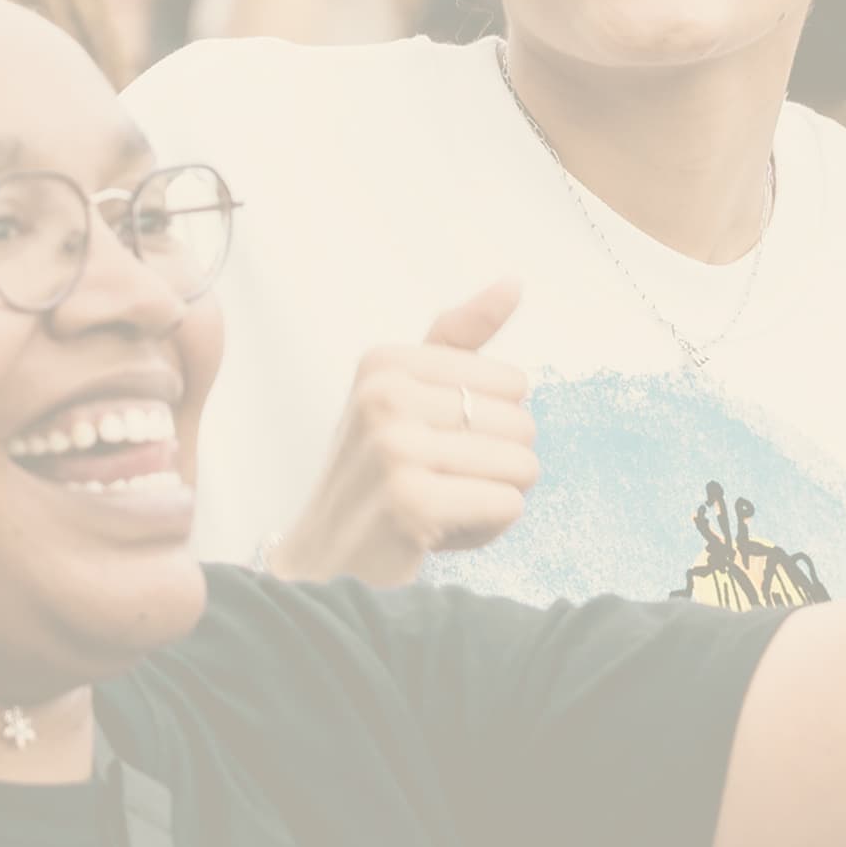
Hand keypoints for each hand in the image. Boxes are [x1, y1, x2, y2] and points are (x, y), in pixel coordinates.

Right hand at [270, 279, 540, 585]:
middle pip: (522, 424)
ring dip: (492, 499)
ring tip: (437, 507)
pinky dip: (486, 531)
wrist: (323, 564)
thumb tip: (515, 281)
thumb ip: (460, 338)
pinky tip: (437, 535)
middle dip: (494, 466)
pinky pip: (507, 506)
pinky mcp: (410, 502)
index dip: (488, 425)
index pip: (513, 382)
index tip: (434, 446)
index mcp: (384, 361)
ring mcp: (393, 448)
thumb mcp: (405, 395)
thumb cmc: (376, 477)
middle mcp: (383, 396)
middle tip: (436, 484)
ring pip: (521, 466)